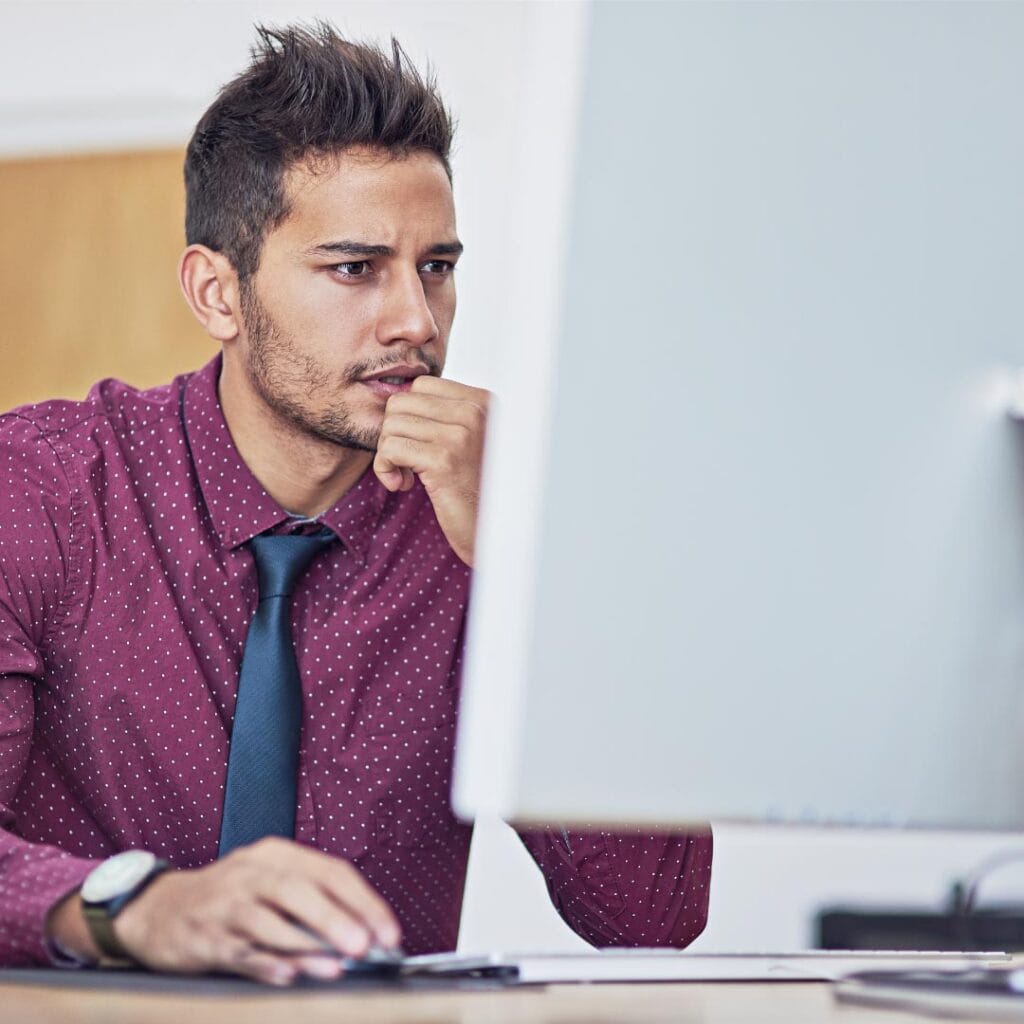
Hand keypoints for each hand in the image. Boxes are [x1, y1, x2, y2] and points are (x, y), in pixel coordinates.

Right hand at [90, 838, 397, 984]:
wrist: (157, 909)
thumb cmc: (230, 899)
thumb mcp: (271, 885)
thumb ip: (313, 905)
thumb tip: (364, 934)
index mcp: (277, 855)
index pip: (331, 871)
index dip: (363, 902)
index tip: (388, 932)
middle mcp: (252, 873)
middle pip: (298, 890)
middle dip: (335, 919)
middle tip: (364, 945)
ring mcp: (225, 904)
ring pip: (269, 921)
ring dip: (305, 945)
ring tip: (334, 966)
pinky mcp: (204, 937)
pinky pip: (238, 951)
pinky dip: (264, 962)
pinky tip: (286, 975)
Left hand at [374, 377, 489, 565]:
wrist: (495, 531)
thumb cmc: (476, 489)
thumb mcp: (467, 442)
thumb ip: (443, 416)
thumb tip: (395, 399)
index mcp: (484, 402)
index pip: (422, 386)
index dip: (408, 415)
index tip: (417, 445)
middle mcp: (476, 412)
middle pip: (402, 402)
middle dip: (393, 434)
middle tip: (406, 463)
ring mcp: (461, 435)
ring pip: (391, 425)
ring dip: (388, 454)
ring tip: (406, 476)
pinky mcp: (443, 461)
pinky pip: (390, 449)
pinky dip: (385, 468)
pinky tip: (402, 486)